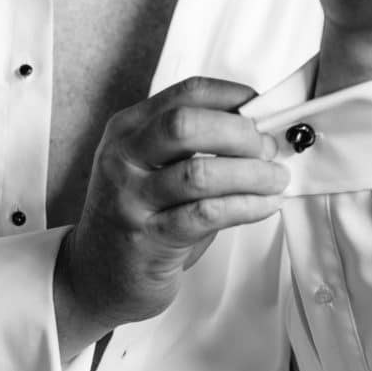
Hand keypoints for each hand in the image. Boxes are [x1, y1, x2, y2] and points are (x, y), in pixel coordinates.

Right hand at [54, 78, 287, 356]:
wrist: (95, 276)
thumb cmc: (137, 218)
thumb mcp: (150, 167)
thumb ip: (191, 145)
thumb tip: (259, 131)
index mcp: (127, 130)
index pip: (185, 94)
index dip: (233, 96)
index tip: (263, 108)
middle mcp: (122, 158)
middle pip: (186, 125)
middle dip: (240, 133)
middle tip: (269, 149)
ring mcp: (131, 199)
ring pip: (199, 173)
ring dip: (251, 174)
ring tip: (276, 179)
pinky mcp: (148, 238)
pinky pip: (205, 215)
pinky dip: (245, 206)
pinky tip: (265, 206)